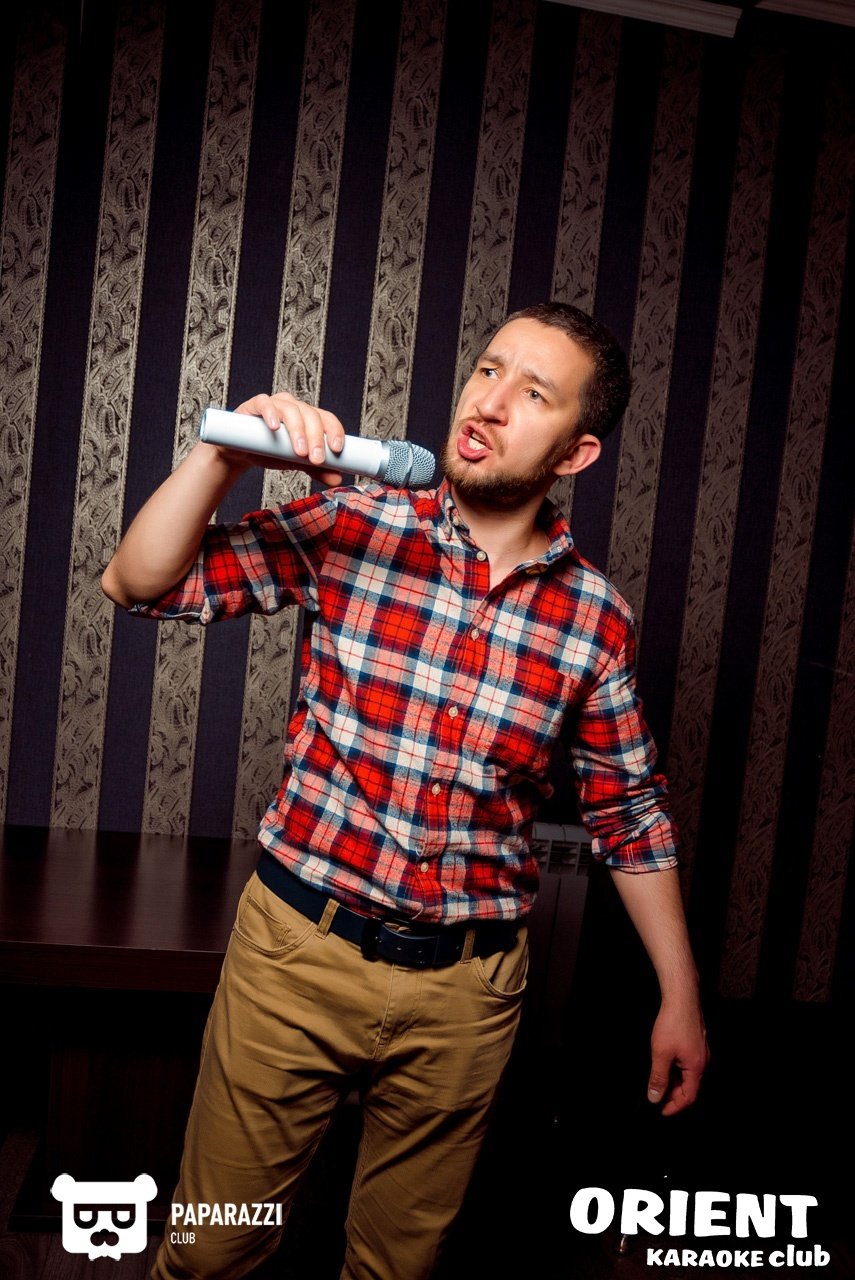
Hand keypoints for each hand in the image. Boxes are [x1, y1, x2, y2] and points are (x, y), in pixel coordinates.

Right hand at [213, 391, 345, 485]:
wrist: (241, 453)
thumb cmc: (270, 452)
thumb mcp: (295, 462)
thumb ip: (316, 468)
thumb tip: (337, 479)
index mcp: (308, 416)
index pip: (327, 418)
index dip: (334, 431)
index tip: (336, 449)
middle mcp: (293, 406)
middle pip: (311, 415)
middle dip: (316, 438)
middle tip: (317, 459)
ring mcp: (274, 403)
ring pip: (291, 409)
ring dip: (298, 430)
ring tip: (299, 451)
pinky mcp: (254, 405)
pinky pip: (264, 403)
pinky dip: (270, 413)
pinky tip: (275, 426)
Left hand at [647, 998, 709, 1115]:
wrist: (682, 997)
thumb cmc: (673, 1023)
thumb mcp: (661, 1053)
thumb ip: (658, 1077)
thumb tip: (655, 1097)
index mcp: (697, 1067)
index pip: (689, 1096)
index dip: (675, 1106)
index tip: (661, 1111)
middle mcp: (703, 1061)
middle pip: (690, 1087)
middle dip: (674, 1095)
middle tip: (657, 1097)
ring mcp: (701, 1051)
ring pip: (688, 1075)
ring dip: (674, 1082)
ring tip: (658, 1082)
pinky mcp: (696, 1043)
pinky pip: (688, 1064)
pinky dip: (677, 1070)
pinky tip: (665, 1065)